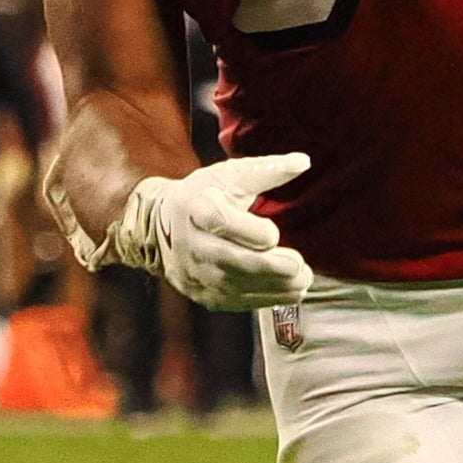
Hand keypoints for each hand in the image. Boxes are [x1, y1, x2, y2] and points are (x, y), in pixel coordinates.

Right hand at [111, 151, 312, 309]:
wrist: (159, 227)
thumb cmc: (202, 196)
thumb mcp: (229, 176)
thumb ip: (267, 170)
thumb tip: (304, 161)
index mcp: (196, 209)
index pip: (221, 222)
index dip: (249, 231)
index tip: (273, 234)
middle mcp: (193, 245)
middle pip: (232, 260)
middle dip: (269, 267)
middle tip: (299, 267)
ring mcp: (197, 275)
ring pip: (239, 285)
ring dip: (275, 286)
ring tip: (303, 279)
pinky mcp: (205, 295)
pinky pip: (239, 301)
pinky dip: (267, 298)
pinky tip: (289, 290)